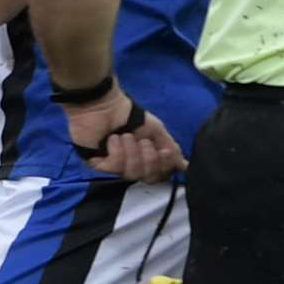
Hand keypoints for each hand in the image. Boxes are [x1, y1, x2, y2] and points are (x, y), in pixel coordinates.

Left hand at [63, 90, 184, 182]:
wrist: (102, 104)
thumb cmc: (127, 115)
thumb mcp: (155, 129)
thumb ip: (170, 147)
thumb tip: (184, 165)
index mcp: (145, 159)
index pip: (160, 175)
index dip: (164, 166)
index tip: (165, 151)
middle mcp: (131, 166)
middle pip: (148, 179)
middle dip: (149, 160)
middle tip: (144, 142)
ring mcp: (115, 168)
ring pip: (132, 175)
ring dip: (133, 153)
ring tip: (126, 136)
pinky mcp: (98, 166)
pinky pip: (115, 168)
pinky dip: (117, 150)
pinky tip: (112, 139)